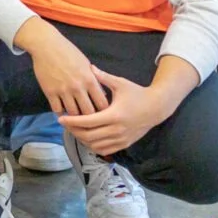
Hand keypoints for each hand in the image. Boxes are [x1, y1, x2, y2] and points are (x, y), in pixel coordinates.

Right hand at [17, 20, 110, 116]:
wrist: (47, 46)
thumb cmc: (68, 52)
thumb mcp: (86, 64)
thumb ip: (94, 79)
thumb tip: (101, 94)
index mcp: (89, 80)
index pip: (102, 104)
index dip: (103, 111)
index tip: (102, 114)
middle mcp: (77, 87)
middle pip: (88, 113)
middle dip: (90, 118)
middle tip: (89, 121)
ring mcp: (63, 90)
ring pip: (73, 114)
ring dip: (75, 117)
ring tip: (76, 118)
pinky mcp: (50, 92)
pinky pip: (57, 109)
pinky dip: (60, 112)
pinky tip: (62, 111)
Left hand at [58, 68, 175, 157]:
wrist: (157, 107)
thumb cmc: (137, 93)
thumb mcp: (120, 83)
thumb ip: (103, 77)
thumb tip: (89, 67)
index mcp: (114, 115)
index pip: (88, 122)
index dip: (72, 121)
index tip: (60, 118)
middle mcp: (117, 130)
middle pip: (88, 136)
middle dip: (73, 131)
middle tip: (65, 123)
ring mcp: (121, 139)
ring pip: (95, 145)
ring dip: (82, 139)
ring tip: (74, 129)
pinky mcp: (124, 144)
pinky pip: (104, 150)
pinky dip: (93, 146)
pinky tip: (87, 137)